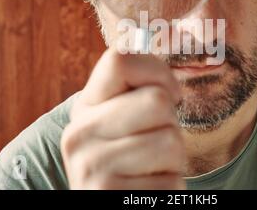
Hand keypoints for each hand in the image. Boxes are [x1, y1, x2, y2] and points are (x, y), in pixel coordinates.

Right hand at [61, 48, 185, 189]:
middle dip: (171, 124)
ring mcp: (91, 165)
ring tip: (152, 167)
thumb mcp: (122, 121)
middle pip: (157, 100)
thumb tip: (176, 68)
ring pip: (171, 141)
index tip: (170, 95)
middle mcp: (80, 132)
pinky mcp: (109, 194)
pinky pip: (172, 181)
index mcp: (86, 106)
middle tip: (156, 142)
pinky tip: (148, 188)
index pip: (120, 60)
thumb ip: (138, 94)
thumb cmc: (130, 159)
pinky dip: (171, 187)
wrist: (114, 202)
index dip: (159, 72)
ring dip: (174, 159)